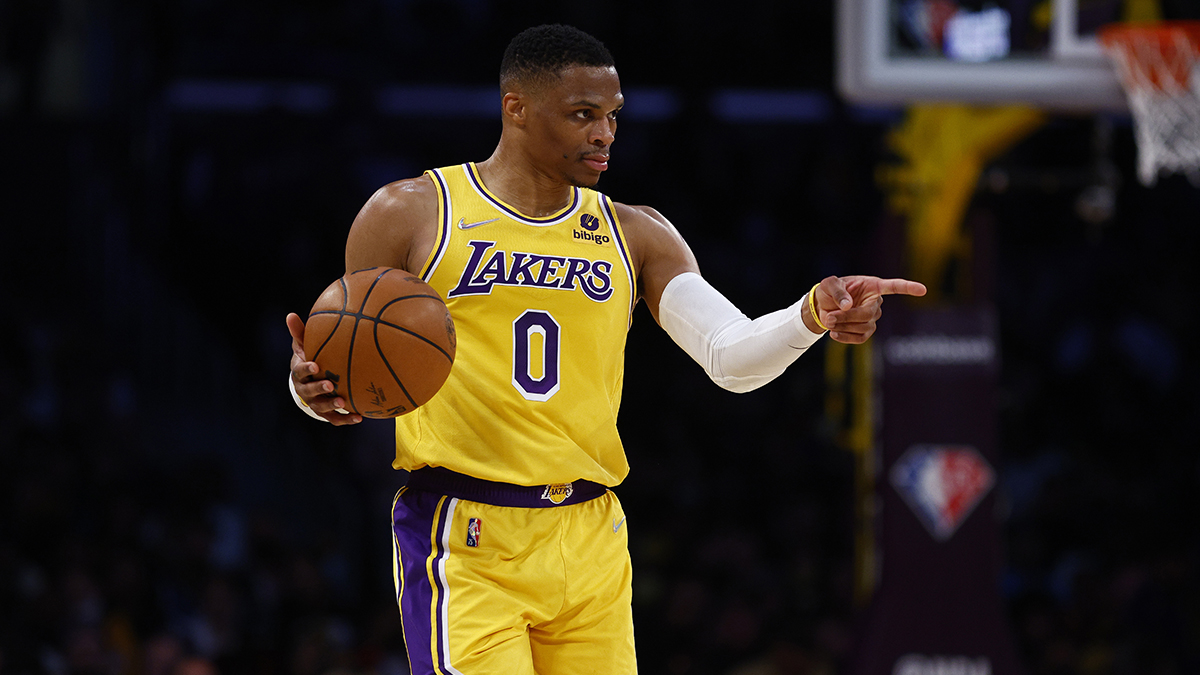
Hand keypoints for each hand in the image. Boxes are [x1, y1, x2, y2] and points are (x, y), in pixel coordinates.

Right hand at [287, 312, 361, 424]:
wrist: (309, 382)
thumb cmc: (308, 358)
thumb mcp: (303, 346)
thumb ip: (299, 333)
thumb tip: (290, 314)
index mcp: (299, 374)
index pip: (300, 371)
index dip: (306, 369)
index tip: (316, 365)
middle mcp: (305, 390)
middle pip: (309, 392)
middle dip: (319, 389)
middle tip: (330, 384)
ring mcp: (315, 403)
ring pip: (321, 407)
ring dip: (332, 405)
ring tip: (343, 402)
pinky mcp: (326, 413)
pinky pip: (336, 418)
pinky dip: (346, 419)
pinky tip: (359, 416)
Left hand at [809, 276, 926, 343]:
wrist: (823, 306)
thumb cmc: (829, 291)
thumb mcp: (829, 284)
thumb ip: (838, 291)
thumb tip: (848, 305)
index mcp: (872, 286)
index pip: (893, 286)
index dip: (908, 288)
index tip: (923, 290)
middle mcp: (876, 302)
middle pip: (868, 314)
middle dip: (848, 317)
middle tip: (830, 317)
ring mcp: (873, 318)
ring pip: (864, 327)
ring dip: (844, 326)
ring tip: (829, 321)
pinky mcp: (867, 331)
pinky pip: (861, 338)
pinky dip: (846, 337)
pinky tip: (834, 333)